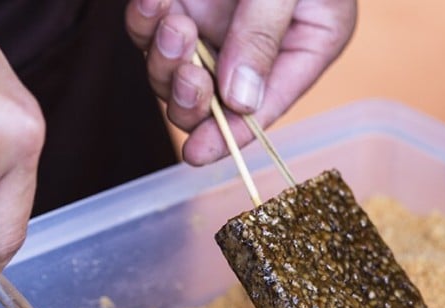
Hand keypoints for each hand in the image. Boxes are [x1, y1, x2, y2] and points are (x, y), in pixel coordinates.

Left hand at [125, 0, 356, 165]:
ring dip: (164, 56)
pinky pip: (148, 28)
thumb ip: (264, 36)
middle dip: (189, 94)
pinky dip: (144, 20)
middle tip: (189, 68)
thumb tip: (240, 103)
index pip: (263, 107)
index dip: (230, 137)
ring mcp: (211, 24)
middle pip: (209, 101)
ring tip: (173, 17)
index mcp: (299, 49)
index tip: (199, 153)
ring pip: (171, 71)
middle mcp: (251, 47)